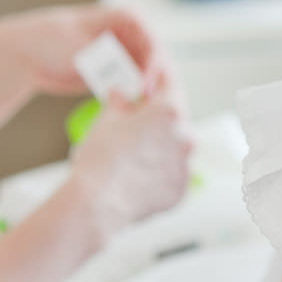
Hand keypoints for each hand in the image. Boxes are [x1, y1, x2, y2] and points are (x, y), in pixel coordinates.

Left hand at [11, 5, 171, 96]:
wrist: (24, 55)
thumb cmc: (49, 40)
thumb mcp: (80, 46)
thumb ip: (108, 60)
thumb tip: (131, 75)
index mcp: (124, 18)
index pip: (151, 39)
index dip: (154, 60)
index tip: (146, 82)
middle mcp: (129, 35)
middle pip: (153, 58)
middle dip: (153, 79)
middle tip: (147, 101)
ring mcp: (123, 53)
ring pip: (145, 73)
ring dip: (145, 90)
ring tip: (140, 109)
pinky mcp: (115, 72)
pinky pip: (131, 85)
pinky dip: (132, 96)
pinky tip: (129, 109)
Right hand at [69, 86, 192, 238]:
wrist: (96, 204)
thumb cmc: (100, 160)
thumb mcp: (107, 119)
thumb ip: (120, 102)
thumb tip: (121, 94)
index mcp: (170, 112)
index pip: (171, 84)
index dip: (161, 79)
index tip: (156, 77)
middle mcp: (185, 137)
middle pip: (176, 119)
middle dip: (158, 118)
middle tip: (139, 119)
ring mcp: (185, 165)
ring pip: (176, 148)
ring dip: (161, 146)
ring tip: (134, 153)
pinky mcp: (181, 189)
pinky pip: (173, 174)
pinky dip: (160, 172)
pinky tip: (139, 175)